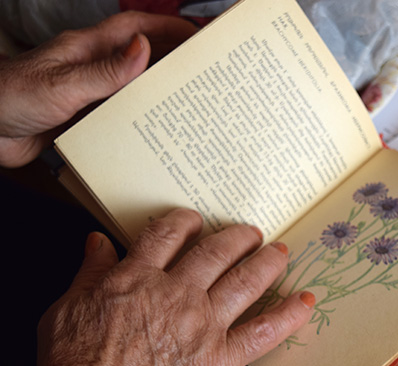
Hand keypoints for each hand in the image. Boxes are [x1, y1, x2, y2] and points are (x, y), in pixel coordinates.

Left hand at [0, 12, 197, 167]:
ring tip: (192, 103)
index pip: (135, 28)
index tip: (198, 33)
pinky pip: (121, 118)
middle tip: (205, 71)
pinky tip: (158, 133)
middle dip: (174, 60)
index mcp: (87, 50)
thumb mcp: (62, 84)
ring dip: (161, 93)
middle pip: (142, 58)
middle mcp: (93, 70)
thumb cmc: (8, 97)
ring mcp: (90, 95)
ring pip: (134, 90)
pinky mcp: (85, 121)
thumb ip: (105, 71)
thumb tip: (144, 49)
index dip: (168, 27)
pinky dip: (142, 123)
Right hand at [1, 209, 313, 365]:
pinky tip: (305, 300)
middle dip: (237, 237)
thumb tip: (97, 242)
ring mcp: (204, 325)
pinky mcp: (221, 358)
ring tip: (280, 251)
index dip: (184, 222)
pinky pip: (264, 331)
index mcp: (138, 279)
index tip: (195, 220)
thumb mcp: (66, 310)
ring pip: (245, 281)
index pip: (168, 235)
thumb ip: (89, 272)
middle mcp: (177, 294)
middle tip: (250, 232)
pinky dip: (289, 315)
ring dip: (267, 261)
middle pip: (216, 252)